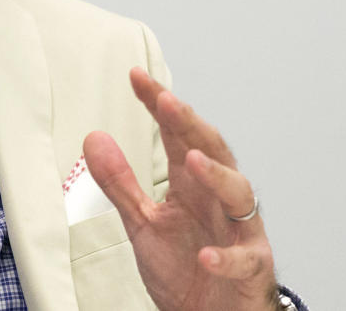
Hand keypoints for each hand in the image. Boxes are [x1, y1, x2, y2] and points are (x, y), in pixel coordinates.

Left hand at [83, 67, 276, 310]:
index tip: (136, 77)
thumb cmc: (185, 268)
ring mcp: (240, 232)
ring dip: (218, 176)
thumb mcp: (143, 223)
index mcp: (192, 184)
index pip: (178, 135)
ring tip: (194, 160)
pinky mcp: (252, 267)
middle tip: (166, 100)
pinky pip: (244, 258)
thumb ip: (120, 183)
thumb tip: (93, 138)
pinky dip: (226, 256)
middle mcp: (219, 200)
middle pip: (212, 150)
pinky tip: (206, 254)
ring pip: (239, 194)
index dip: (159, 105)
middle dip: (190, 124)